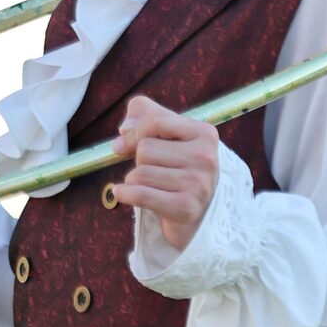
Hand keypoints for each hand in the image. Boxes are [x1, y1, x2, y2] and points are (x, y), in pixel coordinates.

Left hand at [111, 93, 218, 249]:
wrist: (200, 212)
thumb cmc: (179, 167)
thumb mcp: (169, 133)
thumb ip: (146, 114)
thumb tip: (125, 129)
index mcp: (204, 133)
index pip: (156, 121)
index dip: (133, 132)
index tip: (122, 144)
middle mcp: (205, 157)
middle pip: (145, 150)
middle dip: (139, 161)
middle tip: (154, 171)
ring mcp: (198, 184)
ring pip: (140, 173)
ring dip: (134, 181)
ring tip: (150, 186)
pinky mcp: (185, 208)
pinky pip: (140, 195)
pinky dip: (124, 193)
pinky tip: (121, 193)